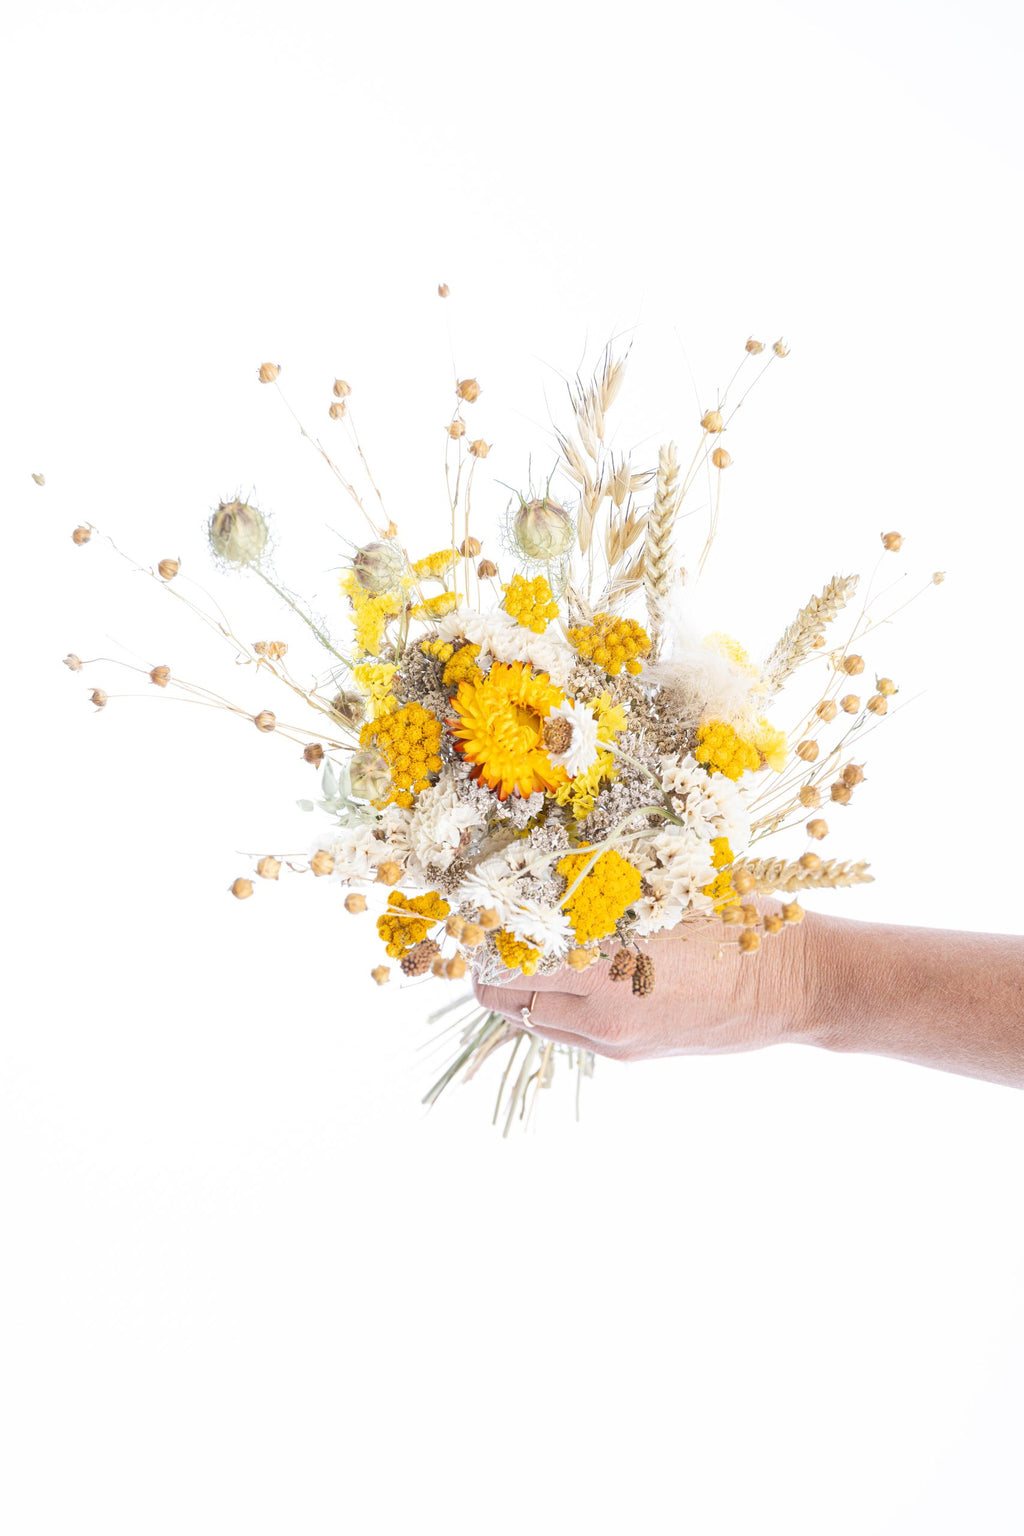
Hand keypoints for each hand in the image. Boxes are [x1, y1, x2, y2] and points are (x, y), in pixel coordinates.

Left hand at [475, 913, 814, 1060]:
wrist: (794, 986)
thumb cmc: (736, 921)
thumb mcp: (665, 893)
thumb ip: (602, 896)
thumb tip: (541, 876)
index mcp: (605, 969)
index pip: (507, 964)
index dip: (486, 938)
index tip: (484, 912)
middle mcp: (600, 1016)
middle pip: (506, 1001)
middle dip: (493, 967)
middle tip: (498, 932)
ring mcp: (614, 1042)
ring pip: (534, 1021)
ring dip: (525, 989)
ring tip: (536, 950)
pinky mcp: (630, 1056)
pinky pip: (569, 1032)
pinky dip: (559, 1004)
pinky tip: (582, 971)